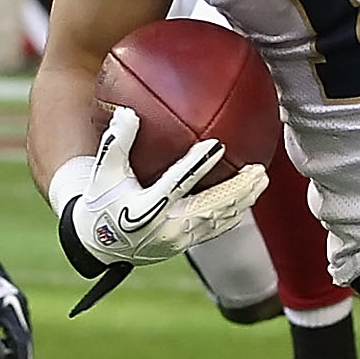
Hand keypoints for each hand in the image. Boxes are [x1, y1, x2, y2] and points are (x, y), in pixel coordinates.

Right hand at [59, 104, 270, 268]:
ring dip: (242, 201)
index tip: (217, 145)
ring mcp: (177, 240)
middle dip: (237, 189)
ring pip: (218, 220)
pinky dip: (232, 213)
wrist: (98, 244)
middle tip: (259, 170)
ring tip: (260, 181)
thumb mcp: (102, 172)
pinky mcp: (183, 246)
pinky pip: (214, 230)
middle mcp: (165, 228)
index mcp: (145, 209)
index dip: (197, 165)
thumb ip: (116, 143)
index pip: (176, 184)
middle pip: (210, 207)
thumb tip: (129, 112)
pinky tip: (246, 200)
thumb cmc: (100, 201)